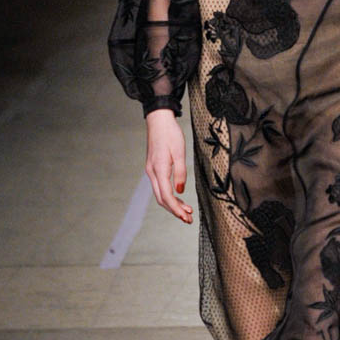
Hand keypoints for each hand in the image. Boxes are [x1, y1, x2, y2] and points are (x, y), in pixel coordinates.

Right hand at [145, 108, 192, 222]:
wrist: (158, 120)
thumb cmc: (170, 134)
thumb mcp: (179, 152)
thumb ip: (180, 172)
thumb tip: (180, 190)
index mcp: (159, 169)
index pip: (166, 196)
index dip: (176, 209)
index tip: (186, 217)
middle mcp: (152, 172)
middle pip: (162, 199)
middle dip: (175, 211)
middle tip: (188, 219)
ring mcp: (151, 170)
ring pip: (160, 194)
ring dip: (172, 205)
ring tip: (186, 211)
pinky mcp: (153, 168)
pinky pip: (160, 187)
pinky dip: (169, 196)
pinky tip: (178, 198)